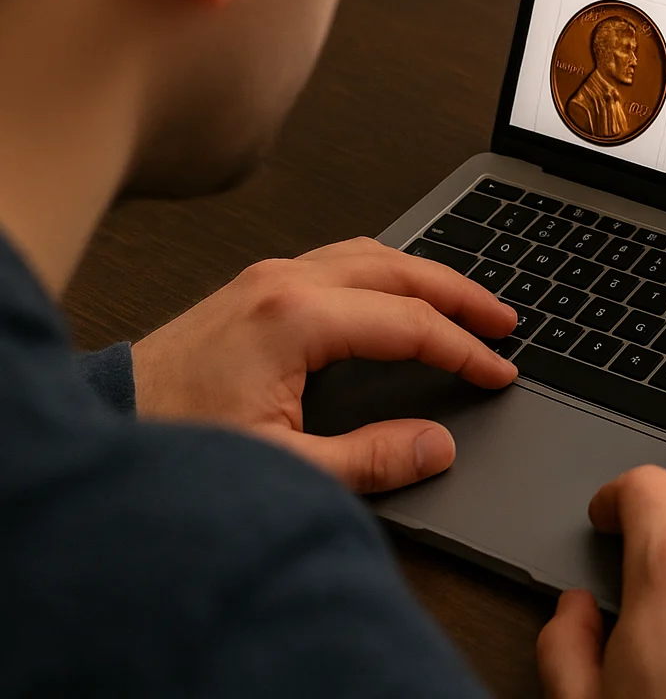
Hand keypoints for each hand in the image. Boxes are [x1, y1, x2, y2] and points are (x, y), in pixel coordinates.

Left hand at [131, 237, 518, 491]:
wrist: (104, 423)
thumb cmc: (177, 441)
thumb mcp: (282, 466)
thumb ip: (368, 458)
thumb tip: (435, 445)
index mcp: (296, 318)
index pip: (409, 323)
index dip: (464, 350)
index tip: (498, 372)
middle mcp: (286, 282)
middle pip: (401, 270)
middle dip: (462, 295)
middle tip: (506, 321)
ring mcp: (269, 277)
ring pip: (373, 254)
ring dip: (427, 275)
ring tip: (467, 302)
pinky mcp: (256, 286)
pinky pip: (342, 259)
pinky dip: (388, 271)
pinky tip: (401, 292)